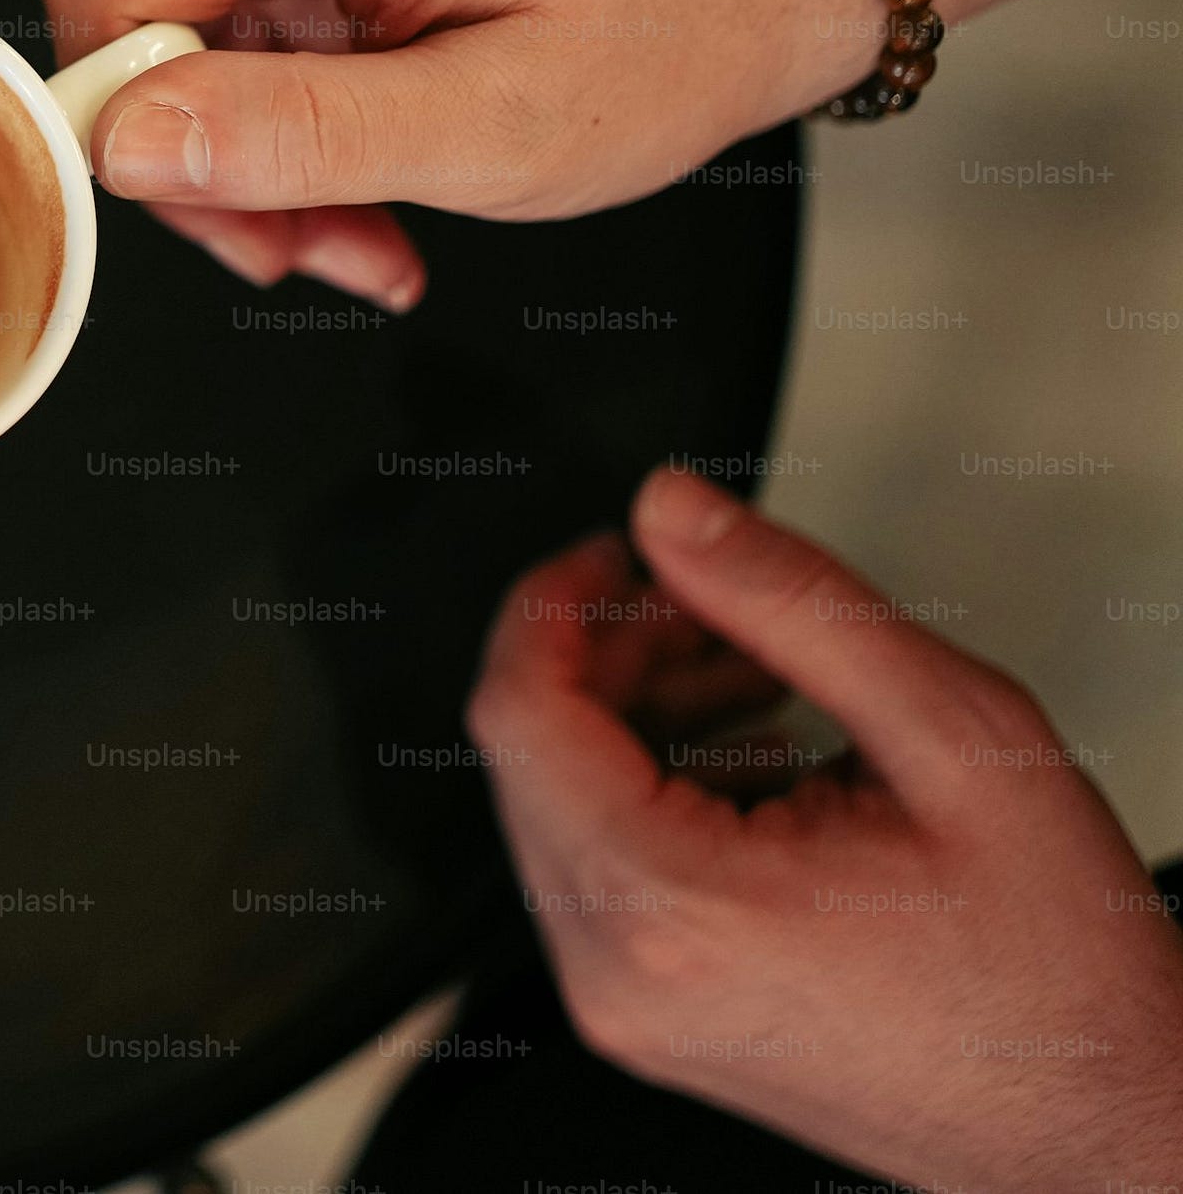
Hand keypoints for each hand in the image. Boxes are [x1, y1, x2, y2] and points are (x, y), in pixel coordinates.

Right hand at [38, 0, 892, 307]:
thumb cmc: (658, 34)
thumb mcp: (485, 130)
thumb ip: (292, 136)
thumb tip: (119, 143)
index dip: (135, 129)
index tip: (243, 222)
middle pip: (132, 13)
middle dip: (212, 159)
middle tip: (326, 246)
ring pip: (172, 25)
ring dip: (251, 149)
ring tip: (364, 220)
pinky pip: (225, 5)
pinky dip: (281, 104)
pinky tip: (366, 158)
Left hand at [471, 468, 1182, 1188]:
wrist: (1113, 1123)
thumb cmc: (1061, 971)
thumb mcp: (952, 734)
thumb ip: (790, 600)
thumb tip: (671, 509)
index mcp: (672, 909)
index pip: (518, 712)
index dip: (553, 605)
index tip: (613, 551)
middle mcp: (619, 977)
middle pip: (530, 755)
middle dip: (614, 655)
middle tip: (714, 609)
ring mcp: (628, 1012)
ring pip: (561, 808)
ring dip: (640, 718)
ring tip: (762, 677)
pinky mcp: (653, 1023)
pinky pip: (603, 876)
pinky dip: (658, 794)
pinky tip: (764, 761)